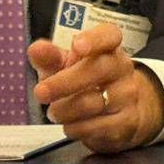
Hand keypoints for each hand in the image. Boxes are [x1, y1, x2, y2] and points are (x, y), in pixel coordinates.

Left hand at [28, 23, 163, 153]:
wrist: (122, 110)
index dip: (94, 39)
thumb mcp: (65, 64)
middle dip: (63, 83)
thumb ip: (49, 56)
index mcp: (108, 47)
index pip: (109, 35)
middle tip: (40, 93)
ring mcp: (127, 95)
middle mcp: (121, 67)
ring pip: (94, 103)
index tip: (77, 45)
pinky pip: (97, 127)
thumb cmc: (86, 80)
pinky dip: (76, 128)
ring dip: (65, 110)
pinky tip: (70, 125)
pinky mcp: (128, 121)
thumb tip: (36, 50)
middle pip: (96, 70)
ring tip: (54, 112)